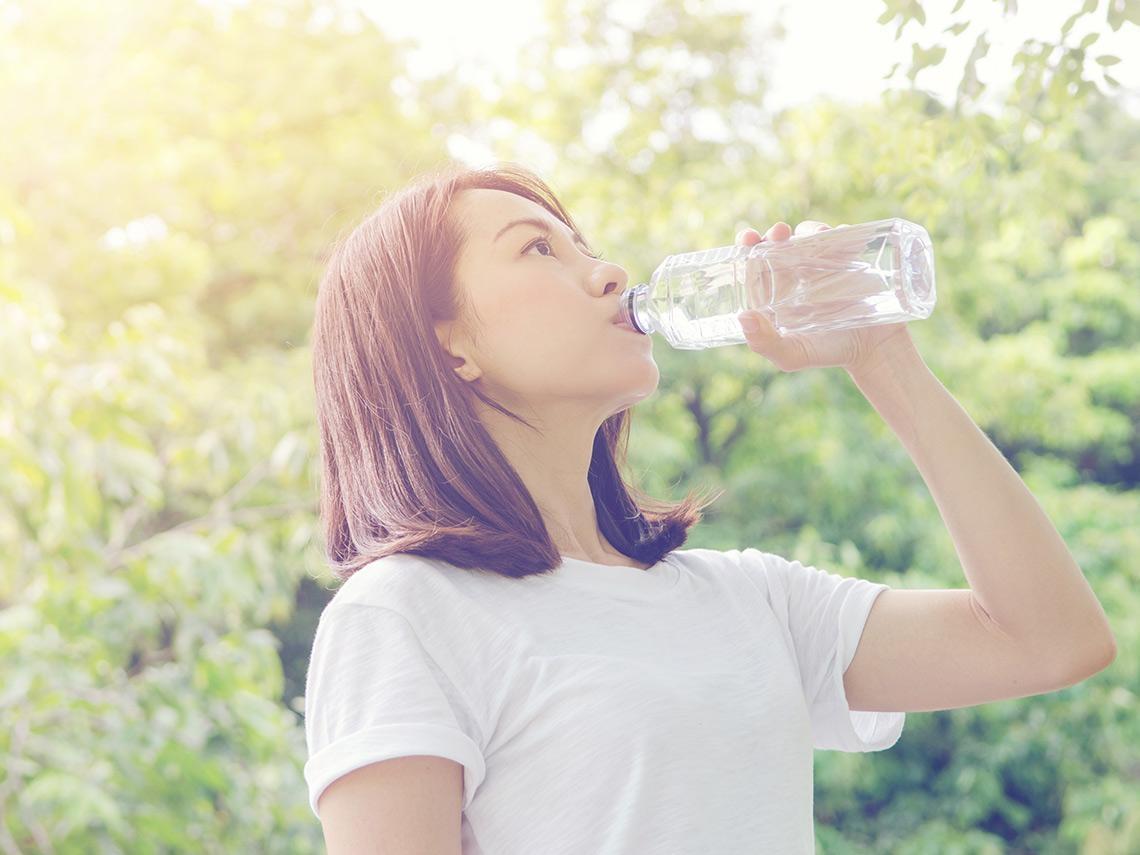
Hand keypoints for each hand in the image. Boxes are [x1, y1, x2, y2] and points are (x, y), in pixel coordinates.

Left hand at [733, 221, 914, 374]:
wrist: (872, 349)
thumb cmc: (826, 353)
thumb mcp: (792, 355)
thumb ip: (764, 343)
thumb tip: (743, 317)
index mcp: (774, 292)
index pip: (755, 265)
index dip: (748, 247)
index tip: (747, 238)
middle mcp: (795, 274)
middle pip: (780, 244)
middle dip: (777, 233)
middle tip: (780, 232)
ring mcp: (822, 265)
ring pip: (811, 237)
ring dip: (810, 230)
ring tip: (817, 234)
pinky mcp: (848, 260)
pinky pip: (843, 239)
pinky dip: (841, 234)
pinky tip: (840, 235)